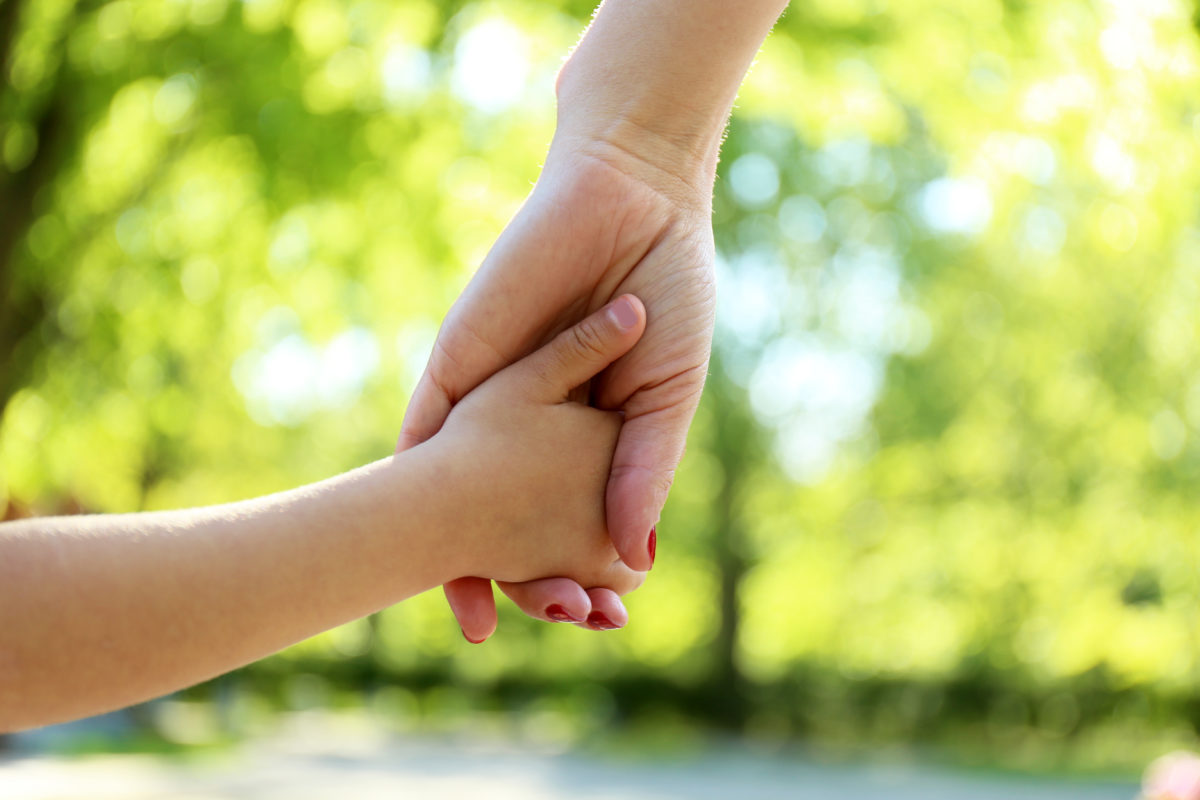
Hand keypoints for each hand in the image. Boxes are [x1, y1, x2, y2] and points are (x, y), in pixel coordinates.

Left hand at [399, 145, 715, 638]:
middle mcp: (530, 430)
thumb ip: (645, 468)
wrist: (630, 203)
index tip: (601, 619)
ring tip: (478, 621)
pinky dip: (417, 498)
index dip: (582, 573)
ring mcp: (488, 403)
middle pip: (509, 521)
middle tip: (550, 624)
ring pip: (459, 497)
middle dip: (522, 580)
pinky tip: (426, 553)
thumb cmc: (665, 296)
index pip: (571, 522)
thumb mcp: (667, 396)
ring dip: (464, 557)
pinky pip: (424, 440)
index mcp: (584, 438)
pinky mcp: (456, 370)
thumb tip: (636, 556)